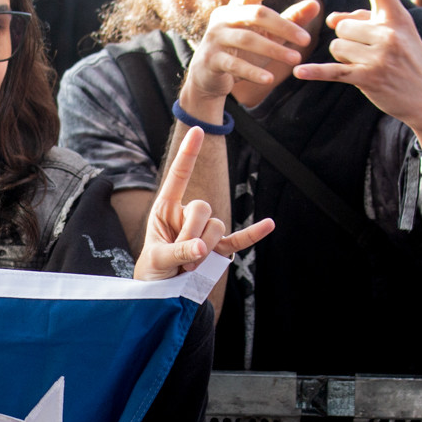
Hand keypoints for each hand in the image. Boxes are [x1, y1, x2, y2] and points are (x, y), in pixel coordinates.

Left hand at [133, 127, 273, 279]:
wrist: (162, 292)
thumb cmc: (153, 270)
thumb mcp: (157, 260)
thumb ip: (178, 252)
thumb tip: (203, 248)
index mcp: (166, 209)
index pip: (179, 176)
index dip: (188, 154)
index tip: (197, 130)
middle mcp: (187, 214)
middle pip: (202, 207)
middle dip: (192, 234)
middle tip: (179, 260)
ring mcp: (205, 230)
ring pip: (217, 226)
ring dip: (204, 248)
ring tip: (188, 269)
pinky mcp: (219, 248)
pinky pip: (238, 240)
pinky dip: (253, 234)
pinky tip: (269, 224)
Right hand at [180, 0, 321, 116]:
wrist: (208, 77)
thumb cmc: (241, 52)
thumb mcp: (267, 35)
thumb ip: (290, 20)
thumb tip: (315, 3)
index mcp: (238, 5)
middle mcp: (224, 17)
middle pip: (257, 13)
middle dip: (284, 26)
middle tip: (306, 40)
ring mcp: (215, 37)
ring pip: (247, 39)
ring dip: (274, 50)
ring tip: (296, 59)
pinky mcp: (211, 59)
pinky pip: (234, 64)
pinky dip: (253, 72)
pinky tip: (270, 79)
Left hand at [294, 0, 421, 141]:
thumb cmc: (408, 59)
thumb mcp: (395, 34)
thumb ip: (364, 20)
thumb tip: (331, 19)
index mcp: (397, 16)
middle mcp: (389, 32)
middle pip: (342, 25)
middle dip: (347, 38)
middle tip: (369, 52)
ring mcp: (379, 55)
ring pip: (336, 46)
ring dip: (343, 57)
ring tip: (367, 65)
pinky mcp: (368, 77)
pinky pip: (333, 70)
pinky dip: (315, 72)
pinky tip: (299, 73)